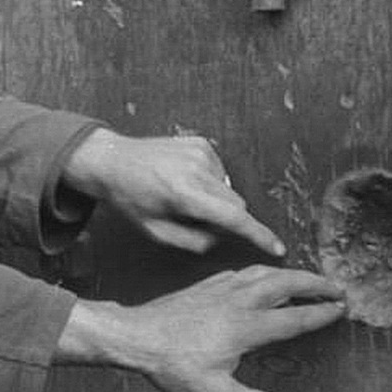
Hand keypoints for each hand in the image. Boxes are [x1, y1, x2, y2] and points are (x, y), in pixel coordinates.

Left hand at [56, 266, 345, 391]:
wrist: (137, 336)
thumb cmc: (173, 366)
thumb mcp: (213, 391)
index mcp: (245, 327)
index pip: (294, 318)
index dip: (320, 313)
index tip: (342, 309)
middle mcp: (237, 302)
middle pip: (285, 284)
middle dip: (315, 283)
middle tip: (338, 288)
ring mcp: (221, 289)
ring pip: (264, 273)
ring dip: (291, 274)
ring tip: (310, 279)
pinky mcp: (206, 285)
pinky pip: (243, 272)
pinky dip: (263, 272)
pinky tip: (264, 277)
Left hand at [62, 129, 284, 255]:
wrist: (113, 160)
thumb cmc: (131, 199)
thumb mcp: (156, 231)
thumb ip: (194, 241)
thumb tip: (223, 236)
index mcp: (184, 194)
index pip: (233, 218)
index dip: (259, 236)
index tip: (278, 248)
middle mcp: (196, 169)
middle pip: (236, 205)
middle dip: (225, 218)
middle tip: (193, 218)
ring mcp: (200, 152)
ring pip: (229, 189)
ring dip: (214, 199)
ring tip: (181, 195)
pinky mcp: (200, 143)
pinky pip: (220, 172)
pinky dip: (209, 181)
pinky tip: (182, 179)